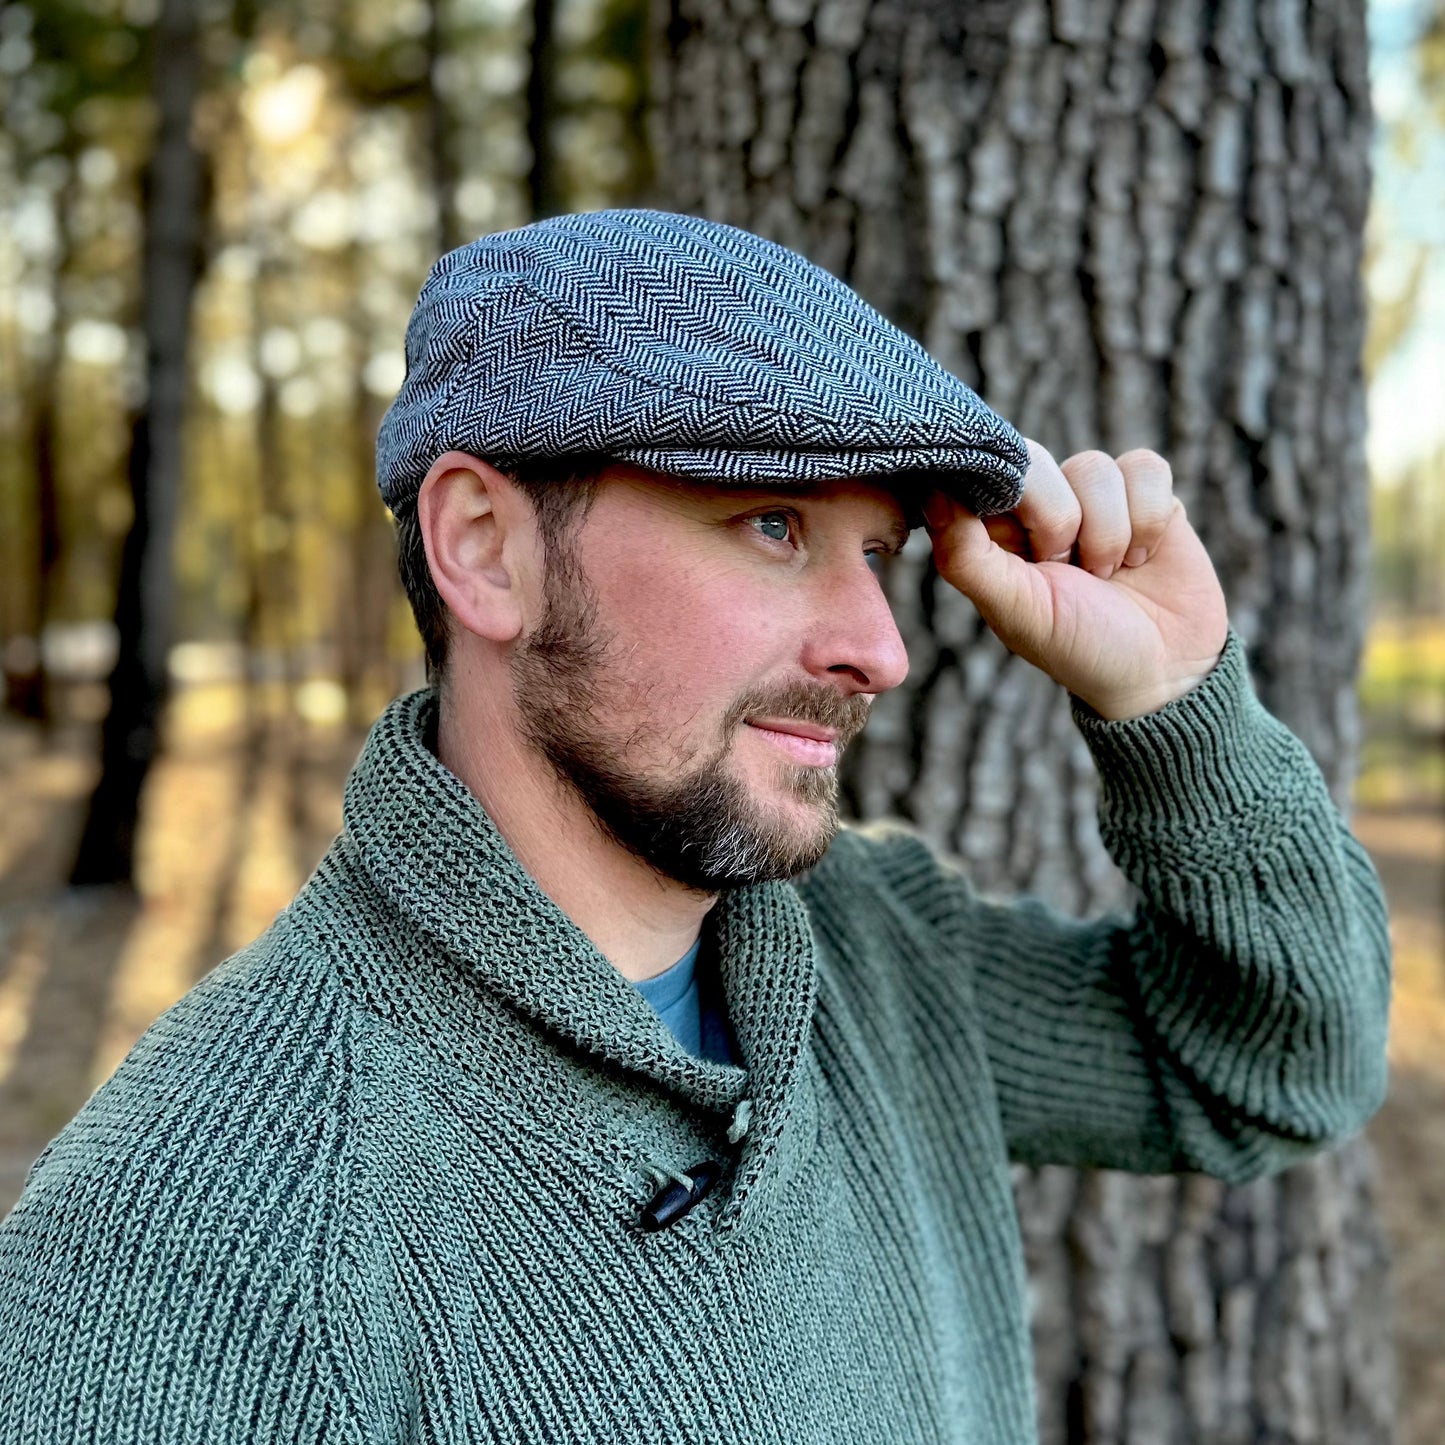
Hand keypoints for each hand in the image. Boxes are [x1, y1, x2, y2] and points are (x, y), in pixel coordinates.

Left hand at [923, 441, 1229, 720]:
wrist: (1164, 672)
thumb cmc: (1078, 647)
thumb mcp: (1016, 610)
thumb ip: (967, 557)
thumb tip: (932, 494)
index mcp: (995, 531)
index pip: (980, 473)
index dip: (1004, 501)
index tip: (1027, 550)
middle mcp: (1039, 505)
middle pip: (1035, 460)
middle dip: (1058, 523)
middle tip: (1066, 569)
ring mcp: (1092, 495)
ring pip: (1093, 466)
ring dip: (1107, 532)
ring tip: (1107, 573)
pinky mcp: (1145, 492)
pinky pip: (1145, 467)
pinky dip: (1148, 520)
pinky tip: (1142, 557)